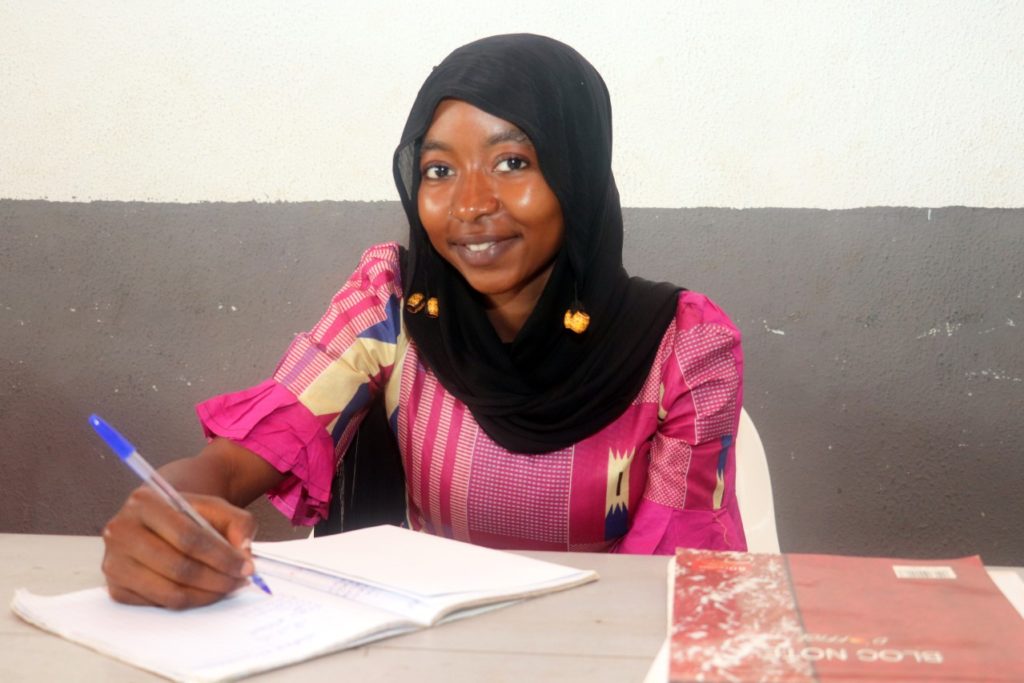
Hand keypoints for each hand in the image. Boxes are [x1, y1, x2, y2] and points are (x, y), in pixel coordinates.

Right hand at [101, 486, 256, 608]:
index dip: (222, 556)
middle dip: (217, 579)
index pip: (188, 536)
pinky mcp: (115, 587)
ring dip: (205, 595)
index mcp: (144, 502)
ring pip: (167, 591)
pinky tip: (203, 591)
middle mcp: (121, 531)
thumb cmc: (189, 513)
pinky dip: (186, 601)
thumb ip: (239, 523)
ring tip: (227, 587)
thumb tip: (244, 553)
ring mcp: (114, 561)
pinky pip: (156, 604)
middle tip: (240, 581)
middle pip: (177, 567)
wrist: (161, 516)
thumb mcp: (218, 507)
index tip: (247, 567)